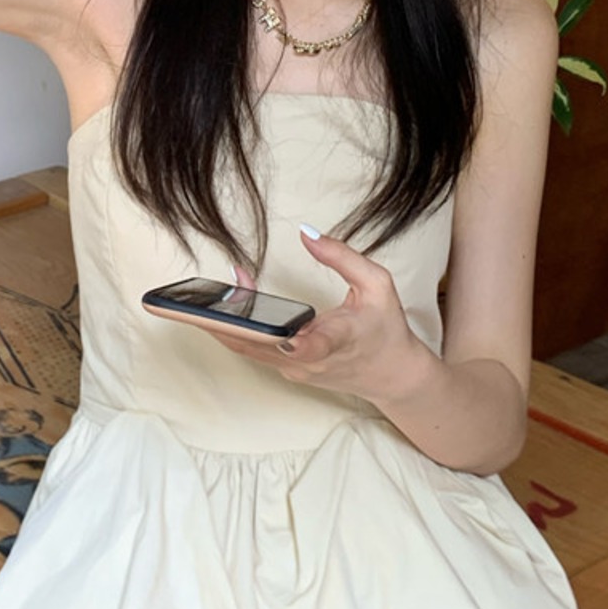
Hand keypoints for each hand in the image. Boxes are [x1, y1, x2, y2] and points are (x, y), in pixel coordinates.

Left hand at [211, 232, 427, 404]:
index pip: (314, 347)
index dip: (295, 343)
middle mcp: (314, 360)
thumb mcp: (377, 283)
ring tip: (214, 291)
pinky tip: (229, 302)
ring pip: (251, 349)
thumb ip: (342, 256)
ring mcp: (298, 370)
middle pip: (264, 346)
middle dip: (233, 320)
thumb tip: (306, 233)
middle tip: (214, 293)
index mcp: (340, 338)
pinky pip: (255, 349)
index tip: (283, 335)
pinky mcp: (289, 371)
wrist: (393, 375)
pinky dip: (238, 327)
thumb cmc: (386, 328)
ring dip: (228, 322)